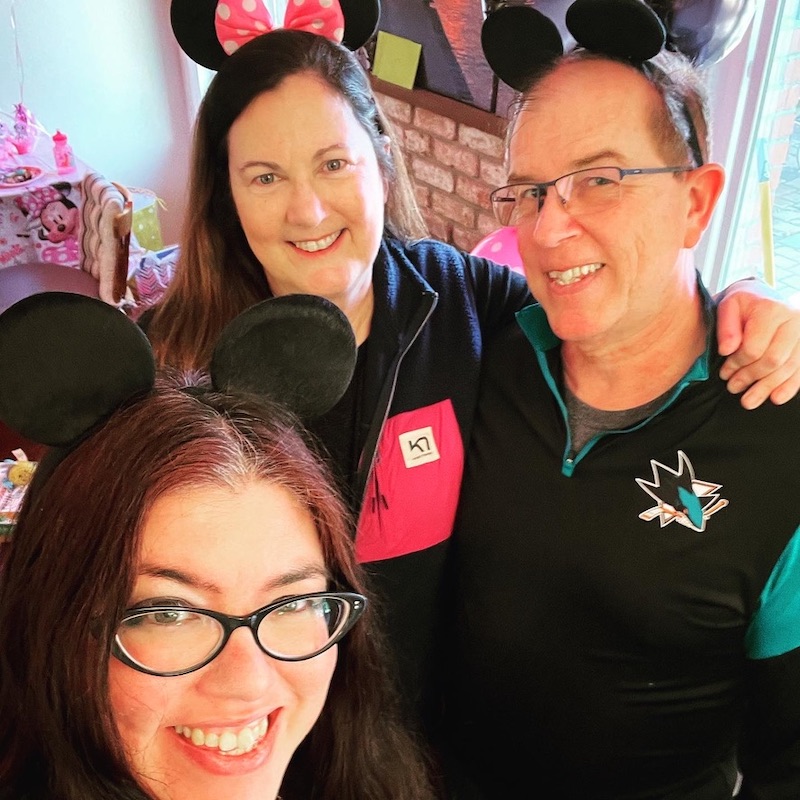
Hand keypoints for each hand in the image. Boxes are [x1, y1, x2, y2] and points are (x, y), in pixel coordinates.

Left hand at [716, 280, 799, 408]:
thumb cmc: (744, 303)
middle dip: (750, 378)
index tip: (724, 372)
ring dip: (766, 388)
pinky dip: (789, 387)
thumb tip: (727, 350)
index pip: (754, 347)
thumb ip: (726, 327)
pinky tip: (775, 398)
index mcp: (771, 310)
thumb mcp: (728, 305)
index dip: (737, 364)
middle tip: (732, 387)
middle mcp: (793, 321)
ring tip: (747, 401)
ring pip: (787, 368)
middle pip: (772, 360)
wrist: (764, 295)